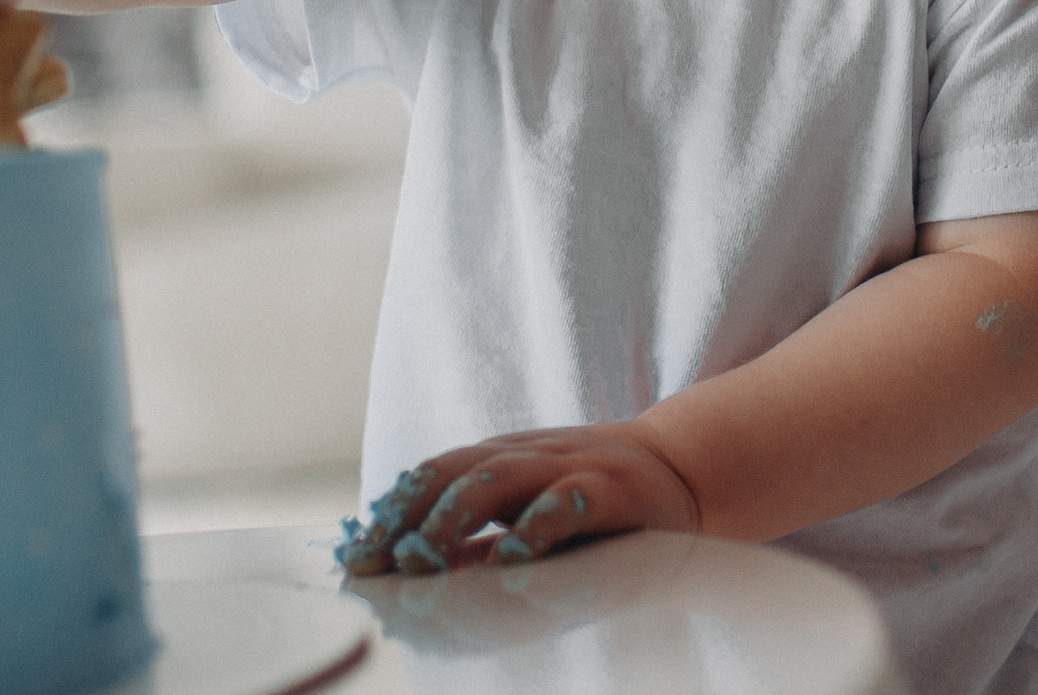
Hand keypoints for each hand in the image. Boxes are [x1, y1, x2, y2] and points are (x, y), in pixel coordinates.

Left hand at [337, 422, 699, 576]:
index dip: (389, 513)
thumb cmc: (592, 505)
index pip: (430, 475)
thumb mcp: (526, 515)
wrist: (683, 473)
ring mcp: (566, 469)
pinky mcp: (609, 490)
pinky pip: (567, 504)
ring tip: (420, 560)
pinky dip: (534, 528)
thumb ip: (474, 543)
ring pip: (495, 479)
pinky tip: (509, 559)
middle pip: (449, 472)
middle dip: (405, 516)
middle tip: (375, 561)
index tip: (354, 558)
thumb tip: (401, 579)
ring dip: (450, 518)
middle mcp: (524, 458)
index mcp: (498, 461)